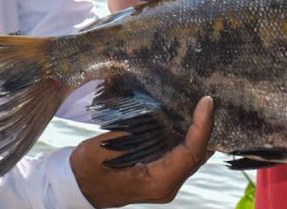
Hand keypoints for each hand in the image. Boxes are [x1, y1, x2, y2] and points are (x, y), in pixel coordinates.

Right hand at [70, 96, 214, 207]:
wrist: (77, 188)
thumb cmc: (87, 171)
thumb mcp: (104, 149)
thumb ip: (132, 133)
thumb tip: (156, 112)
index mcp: (157, 182)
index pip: (191, 153)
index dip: (202, 127)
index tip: (206, 101)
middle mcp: (167, 185)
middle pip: (198, 154)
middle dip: (206, 126)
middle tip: (208, 98)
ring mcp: (165, 181)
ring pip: (193, 155)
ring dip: (199, 131)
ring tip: (202, 104)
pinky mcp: (161, 174)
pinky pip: (182, 154)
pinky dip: (188, 136)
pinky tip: (186, 116)